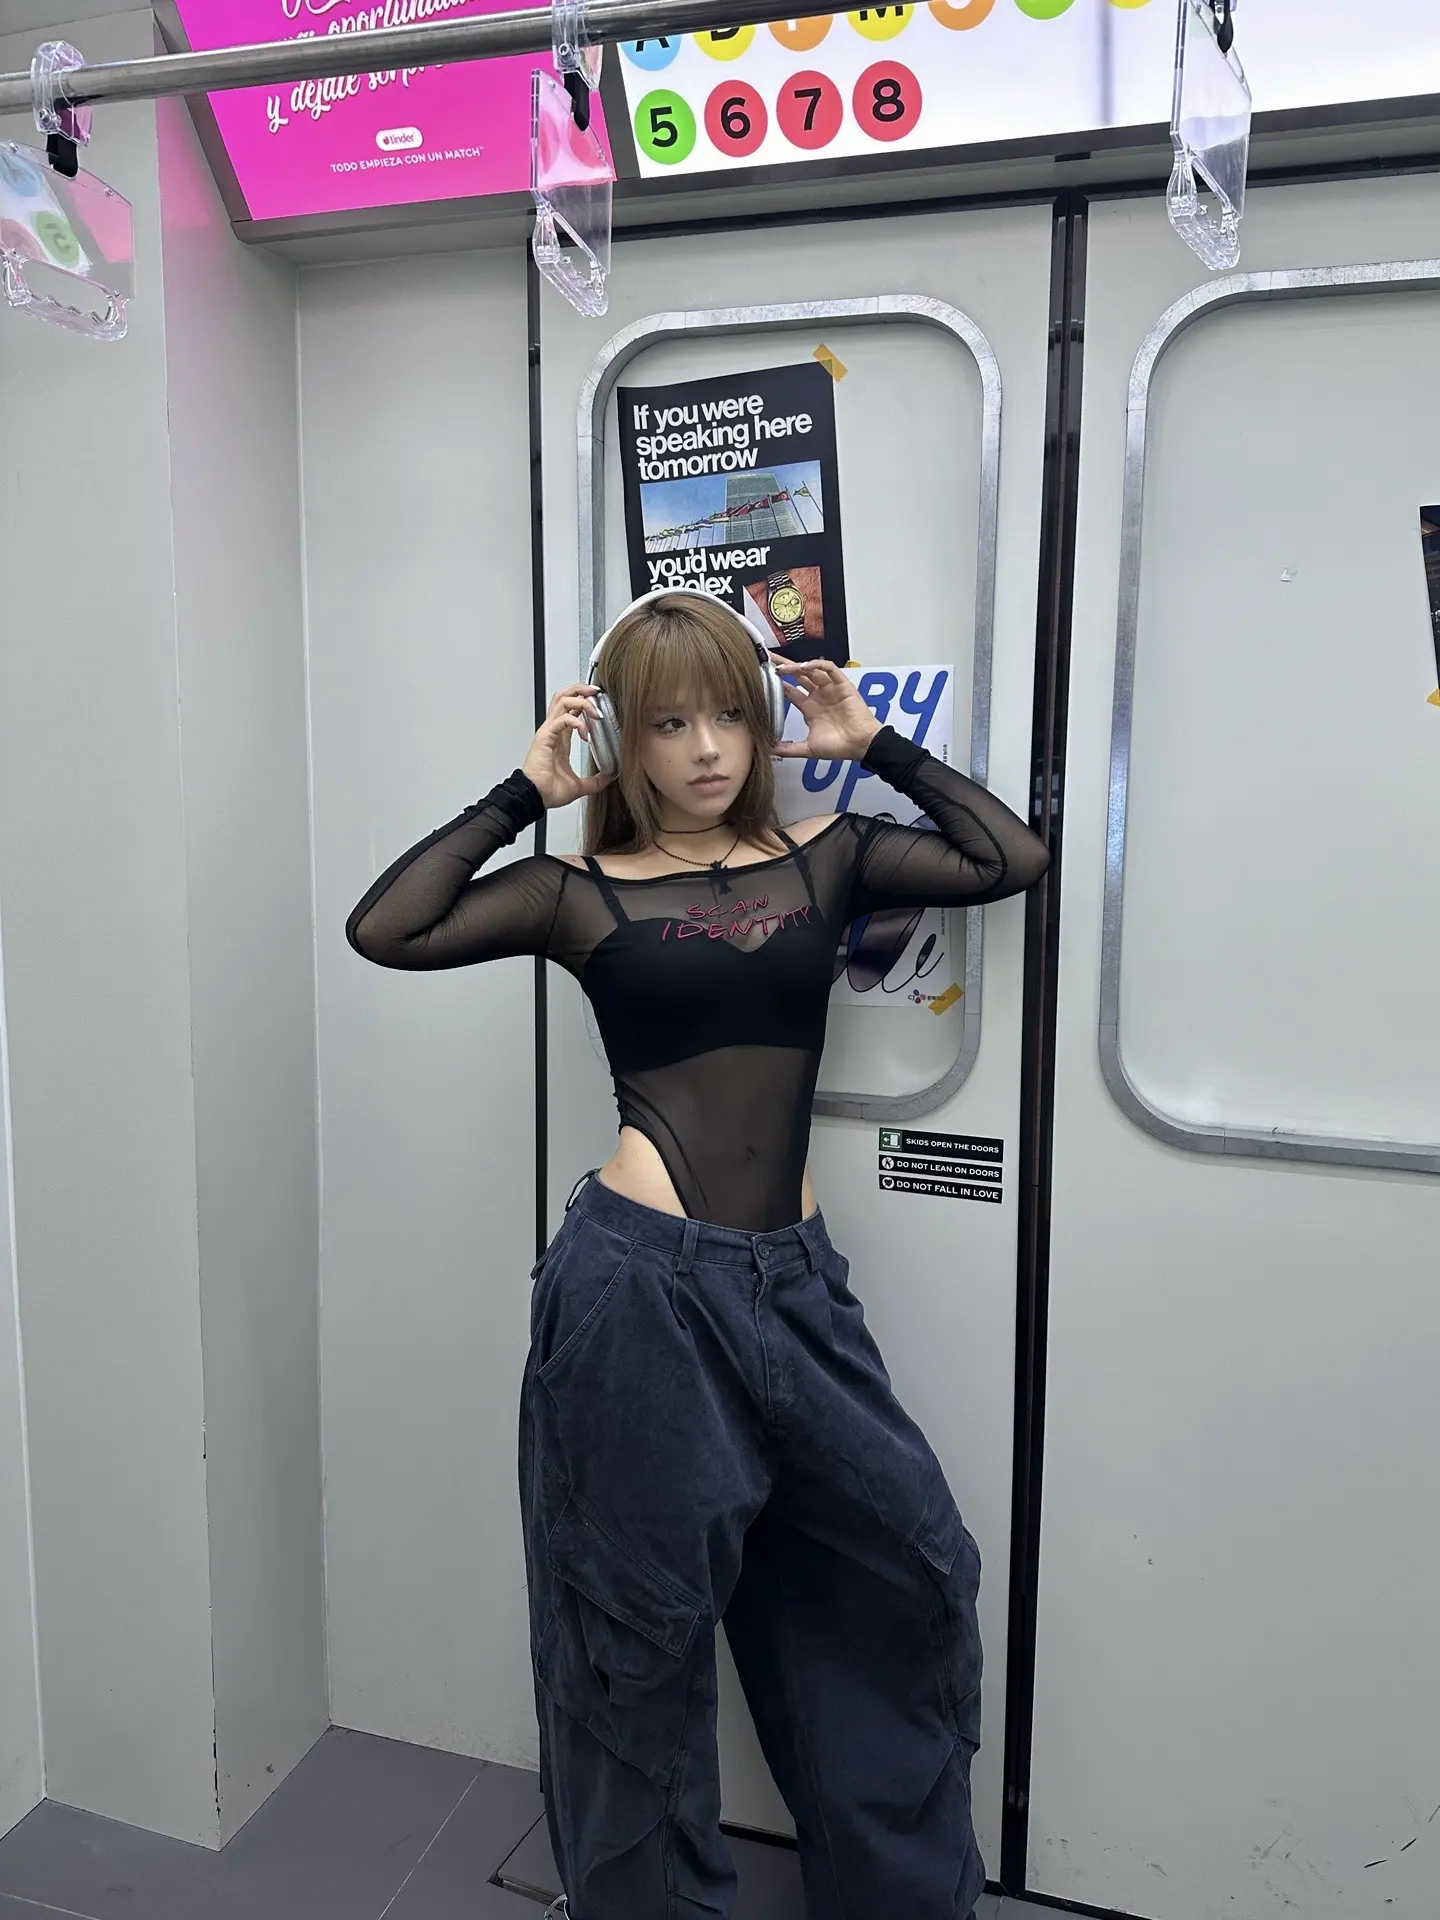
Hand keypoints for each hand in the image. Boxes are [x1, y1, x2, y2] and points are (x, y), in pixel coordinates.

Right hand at [521, 684, 614, 808]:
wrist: (535, 798)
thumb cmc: (548, 791)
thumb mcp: (579, 785)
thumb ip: (596, 781)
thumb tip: (610, 777)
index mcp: (560, 739)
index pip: (571, 709)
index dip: (585, 701)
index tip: (600, 703)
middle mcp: (553, 731)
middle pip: (563, 697)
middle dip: (581, 690)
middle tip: (597, 693)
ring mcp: (548, 732)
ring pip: (562, 701)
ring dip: (581, 700)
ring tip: (594, 709)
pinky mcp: (545, 737)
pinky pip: (561, 719)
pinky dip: (576, 721)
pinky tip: (586, 733)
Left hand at [771, 657, 881, 762]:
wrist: (860, 746)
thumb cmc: (839, 747)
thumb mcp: (808, 748)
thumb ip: (789, 749)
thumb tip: (770, 751)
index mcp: (810, 709)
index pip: (790, 691)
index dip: (778, 683)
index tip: (764, 677)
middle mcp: (819, 696)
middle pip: (798, 676)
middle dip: (784, 667)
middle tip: (769, 659)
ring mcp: (830, 689)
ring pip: (812, 670)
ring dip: (797, 666)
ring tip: (784, 667)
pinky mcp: (843, 685)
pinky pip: (830, 669)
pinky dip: (818, 664)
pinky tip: (806, 666)